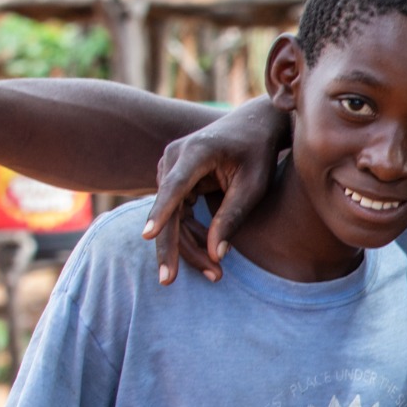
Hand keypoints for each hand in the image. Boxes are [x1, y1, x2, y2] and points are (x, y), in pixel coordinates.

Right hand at [144, 96, 287, 283]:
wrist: (253, 125)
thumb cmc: (258, 152)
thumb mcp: (253, 185)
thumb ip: (233, 216)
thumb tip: (216, 253)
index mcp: (196, 153)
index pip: (174, 187)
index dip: (161, 212)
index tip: (147, 235)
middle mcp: (173, 158)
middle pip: (166, 211)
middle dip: (172, 247)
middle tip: (170, 280)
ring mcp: (169, 169)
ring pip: (169, 218)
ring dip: (188, 247)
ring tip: (215, 275)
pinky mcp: (173, 181)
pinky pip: (175, 215)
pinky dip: (191, 236)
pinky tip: (210, 258)